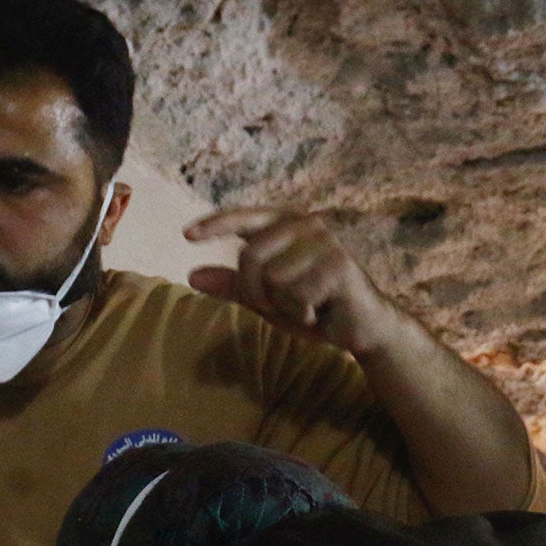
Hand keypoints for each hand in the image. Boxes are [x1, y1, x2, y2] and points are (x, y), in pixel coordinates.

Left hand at [185, 207, 402, 358]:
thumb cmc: (311, 307)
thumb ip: (232, 285)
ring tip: (305, 306)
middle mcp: (306, 225)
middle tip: (279, 305)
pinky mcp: (338, 265)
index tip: (187, 235)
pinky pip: (295, 296)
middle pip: (251, 258)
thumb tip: (191, 275)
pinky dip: (301, 313)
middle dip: (255, 292)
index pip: (246, 218)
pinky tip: (320, 311)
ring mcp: (325, 243)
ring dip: (282, 305)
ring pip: (272, 280)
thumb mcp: (265, 297)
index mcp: (287, 225)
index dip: (217, 225)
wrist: (359, 327)